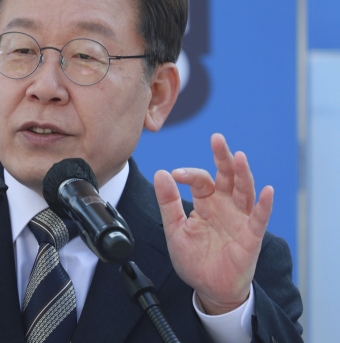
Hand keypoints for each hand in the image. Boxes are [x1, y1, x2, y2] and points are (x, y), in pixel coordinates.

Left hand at [153, 133, 272, 314]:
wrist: (208, 288)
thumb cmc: (194, 258)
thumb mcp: (174, 229)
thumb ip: (168, 202)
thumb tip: (160, 173)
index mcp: (206, 202)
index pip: (201, 180)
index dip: (189, 174)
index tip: (174, 175)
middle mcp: (225, 206)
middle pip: (227, 176)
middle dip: (223, 157)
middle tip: (217, 139)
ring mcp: (240, 220)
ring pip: (244, 192)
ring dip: (242, 174)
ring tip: (239, 157)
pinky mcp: (251, 238)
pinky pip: (259, 219)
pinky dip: (264, 205)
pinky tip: (266, 191)